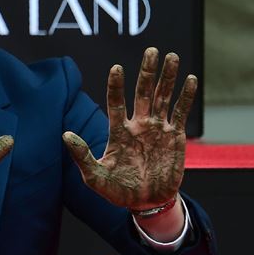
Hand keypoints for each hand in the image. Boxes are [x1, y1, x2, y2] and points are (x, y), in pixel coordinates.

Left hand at [63, 47, 194, 209]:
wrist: (145, 203)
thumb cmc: (117, 191)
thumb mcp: (95, 176)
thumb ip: (81, 156)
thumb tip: (65, 134)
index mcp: (118, 132)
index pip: (116, 102)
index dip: (116, 86)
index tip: (116, 68)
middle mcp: (138, 125)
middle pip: (143, 93)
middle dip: (147, 72)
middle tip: (151, 50)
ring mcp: (156, 129)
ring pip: (163, 97)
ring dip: (167, 77)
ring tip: (172, 56)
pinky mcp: (174, 137)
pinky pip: (180, 113)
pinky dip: (185, 96)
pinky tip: (189, 79)